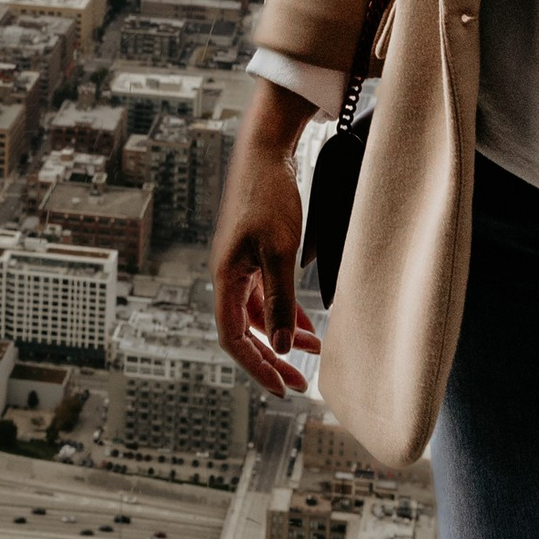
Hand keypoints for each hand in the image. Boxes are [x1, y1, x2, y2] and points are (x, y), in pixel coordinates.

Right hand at [212, 79, 320, 397]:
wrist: (266, 151)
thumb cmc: (269, 195)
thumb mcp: (280, 250)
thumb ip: (281, 300)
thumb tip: (283, 346)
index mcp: (225, 277)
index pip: (235, 337)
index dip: (256, 366)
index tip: (282, 386)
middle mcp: (228, 275)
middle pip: (246, 331)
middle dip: (272, 359)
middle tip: (299, 383)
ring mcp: (240, 265)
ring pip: (259, 314)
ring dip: (282, 335)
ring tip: (313, 353)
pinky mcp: (253, 254)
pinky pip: (266, 294)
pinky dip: (285, 312)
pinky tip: (306, 324)